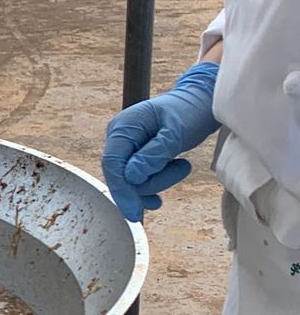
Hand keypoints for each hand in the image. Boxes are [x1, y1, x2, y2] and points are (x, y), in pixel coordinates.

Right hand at [102, 61, 219, 221]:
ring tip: (182, 165)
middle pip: (121, 175)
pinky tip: (167, 186)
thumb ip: (154, 155)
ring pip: (132, 181)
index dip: (121, 190)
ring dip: (159, 181)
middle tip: (182, 169)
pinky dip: (154, 185)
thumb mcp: (176, 133)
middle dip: (150, 183)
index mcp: (123, 127)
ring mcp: (127, 147)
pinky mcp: (136, 155)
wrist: (202, 101)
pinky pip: (138, 179)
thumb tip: (132, 177)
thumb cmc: (191, 111)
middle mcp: (119, 138)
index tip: (133, 213)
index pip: (113, 164)